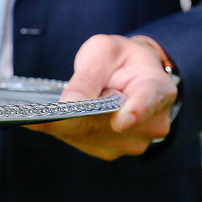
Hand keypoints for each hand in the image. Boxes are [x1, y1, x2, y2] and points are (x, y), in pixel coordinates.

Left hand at [26, 34, 178, 159]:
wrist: (130, 72)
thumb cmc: (118, 58)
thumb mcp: (103, 51)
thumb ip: (88, 77)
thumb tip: (71, 103)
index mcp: (157, 89)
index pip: (148, 103)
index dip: (135, 113)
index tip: (121, 121)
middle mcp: (152, 122)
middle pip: (109, 125)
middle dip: (76, 116)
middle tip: (44, 111)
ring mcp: (135, 141)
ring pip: (92, 136)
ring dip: (70, 122)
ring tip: (63, 104)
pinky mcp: (112, 150)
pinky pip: (83, 141)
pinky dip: (68, 129)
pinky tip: (61, 115)